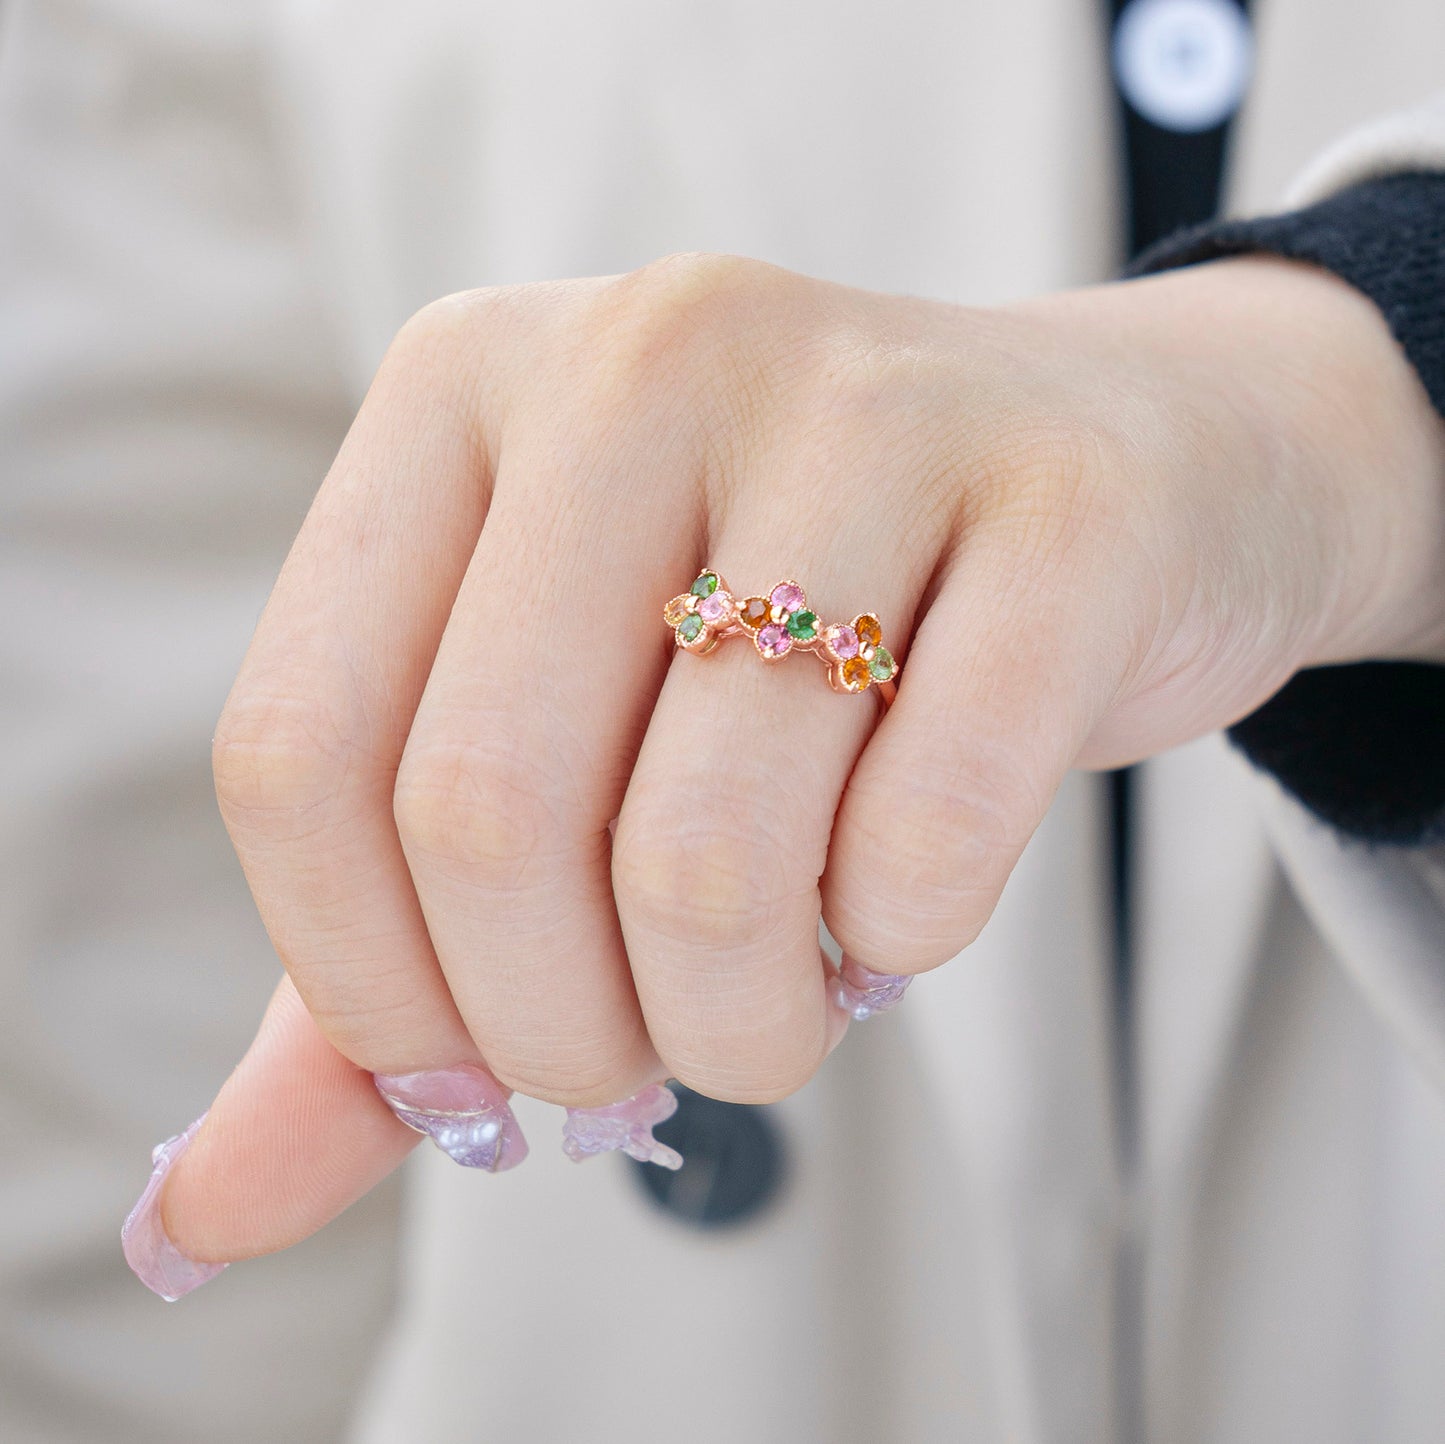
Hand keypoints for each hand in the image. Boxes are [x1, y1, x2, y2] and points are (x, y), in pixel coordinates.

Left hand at [141, 250, 1444, 1279]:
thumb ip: (387, 951)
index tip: (465, 1072)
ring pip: (706, 847)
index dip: (365, 986)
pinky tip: (903, 914)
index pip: (301, 749)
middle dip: (556, 1029)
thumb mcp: (562, 722)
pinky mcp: (1064, 507)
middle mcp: (641, 355)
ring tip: (771, 1013)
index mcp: (464, 386)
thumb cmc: (802, 617)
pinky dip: (901, 941)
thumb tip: (215, 1211)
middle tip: (636, 1061)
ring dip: (734, 1021)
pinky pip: (926, 826)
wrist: (1112, 469)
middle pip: (489, 809)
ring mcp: (865, 407)